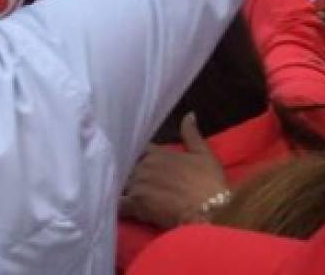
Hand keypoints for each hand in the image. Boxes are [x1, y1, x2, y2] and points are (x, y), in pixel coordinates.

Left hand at [119, 113, 227, 229]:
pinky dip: (116, 206)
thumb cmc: (209, 182)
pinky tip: (113, 207)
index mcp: (158, 153)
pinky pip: (119, 204)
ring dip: (121, 188)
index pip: (138, 149)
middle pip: (127, 167)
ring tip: (118, 193)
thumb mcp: (204, 154)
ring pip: (121, 183)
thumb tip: (189, 114)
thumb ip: (192, 134)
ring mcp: (138, 184)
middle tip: (127, 180)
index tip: (133, 158)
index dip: (134, 154)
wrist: (211, 210)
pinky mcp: (135, 204)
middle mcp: (144, 166)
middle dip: (127, 173)